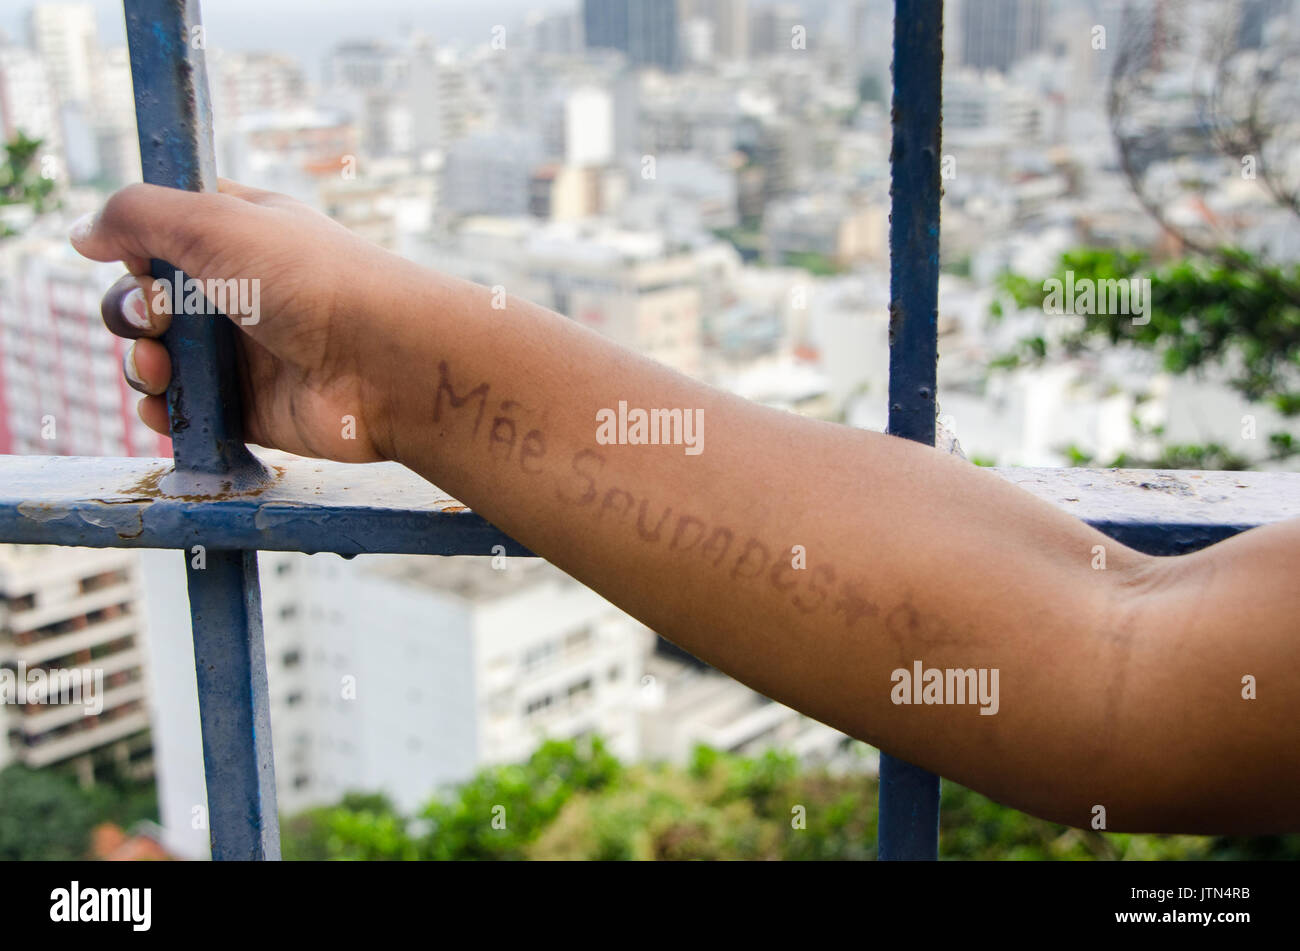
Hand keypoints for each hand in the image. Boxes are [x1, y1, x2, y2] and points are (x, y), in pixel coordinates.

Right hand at [72, 179, 402, 462]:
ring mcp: (245, 354)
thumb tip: (83, 233)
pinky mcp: (250, 409)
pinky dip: (164, 412)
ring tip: (160, 366)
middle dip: (133, 308)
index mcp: (239, 235)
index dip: (139, 244)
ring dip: (141, 363)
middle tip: (158, 317)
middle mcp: (240, 293)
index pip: (164, 232)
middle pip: (150, 299)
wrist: (387, 363)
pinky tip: (166, 407)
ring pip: (160, 358)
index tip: (142, 254)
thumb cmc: (314, 279)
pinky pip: (187, 412)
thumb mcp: (217, 220)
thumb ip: (139, 214)